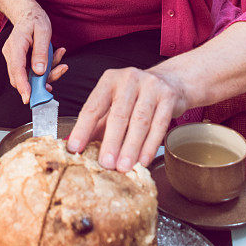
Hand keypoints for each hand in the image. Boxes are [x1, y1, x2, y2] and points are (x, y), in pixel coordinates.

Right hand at [2, 6, 67, 103]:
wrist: (27, 12)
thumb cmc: (35, 19)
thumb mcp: (43, 31)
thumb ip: (41, 52)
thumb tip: (39, 72)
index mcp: (16, 45)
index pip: (17, 69)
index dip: (22, 85)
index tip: (28, 98)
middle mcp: (12, 53)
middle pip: (21, 76)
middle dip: (41, 81)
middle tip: (60, 71)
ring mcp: (15, 58)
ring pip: (29, 75)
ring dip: (47, 72)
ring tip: (60, 58)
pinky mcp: (21, 60)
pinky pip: (32, 70)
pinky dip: (46, 67)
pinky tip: (56, 55)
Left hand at [67, 67, 187, 169]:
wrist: (170, 81)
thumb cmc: (135, 97)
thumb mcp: (112, 104)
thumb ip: (96, 124)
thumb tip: (75, 146)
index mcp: (109, 80)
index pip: (93, 106)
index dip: (83, 129)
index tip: (75, 148)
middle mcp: (129, 79)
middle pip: (118, 115)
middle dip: (111, 142)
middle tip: (106, 163)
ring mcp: (150, 86)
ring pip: (139, 121)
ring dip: (131, 148)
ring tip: (123, 167)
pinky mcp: (168, 97)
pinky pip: (159, 125)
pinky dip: (150, 146)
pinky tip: (143, 160)